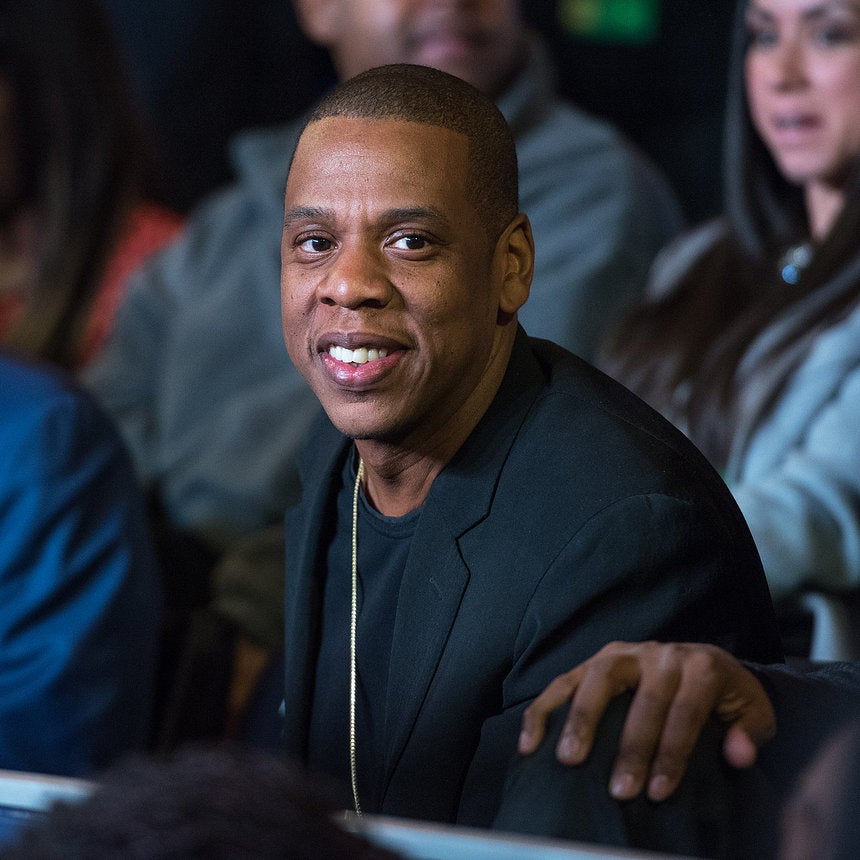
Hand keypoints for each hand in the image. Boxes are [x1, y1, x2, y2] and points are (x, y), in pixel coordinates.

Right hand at [518, 641, 775, 801]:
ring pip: (597, 676)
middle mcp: (660, 653)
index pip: (684, 709)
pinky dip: (544, 709)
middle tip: (619, 789)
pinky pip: (564, 680)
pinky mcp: (596, 660)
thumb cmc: (728, 699)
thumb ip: (749, 734)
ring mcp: (624, 653)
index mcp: (701, 665)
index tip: (659, 791)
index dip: (672, 751)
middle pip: (640, 695)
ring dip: (581, 718)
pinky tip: (530, 743)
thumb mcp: (754, 714)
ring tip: (569, 758)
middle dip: (629, 745)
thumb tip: (737, 753)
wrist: (708, 664)